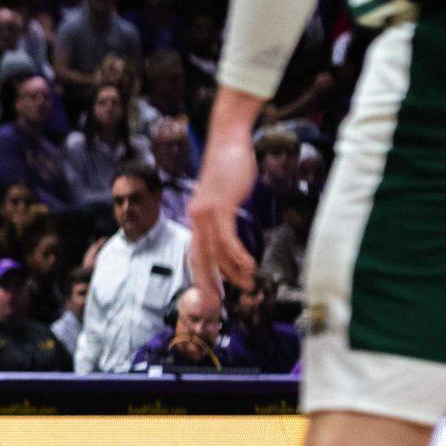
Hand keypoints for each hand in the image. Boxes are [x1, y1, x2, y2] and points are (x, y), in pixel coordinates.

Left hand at [187, 129, 258, 303]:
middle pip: (199, 259)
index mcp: (197, 217)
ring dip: (232, 273)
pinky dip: (237, 256)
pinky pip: (226, 239)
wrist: (229, 139)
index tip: (211, 295)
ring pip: (215, 253)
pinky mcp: (219, 207)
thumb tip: (232, 230)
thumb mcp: (225, 195)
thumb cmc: (230, 165)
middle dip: (208, 285)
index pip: (196, 253)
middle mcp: (196, 218)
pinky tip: (249, 266)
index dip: (203, 276)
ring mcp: (206, 213)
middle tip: (218, 306)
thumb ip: (225, 214)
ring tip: (249, 286)